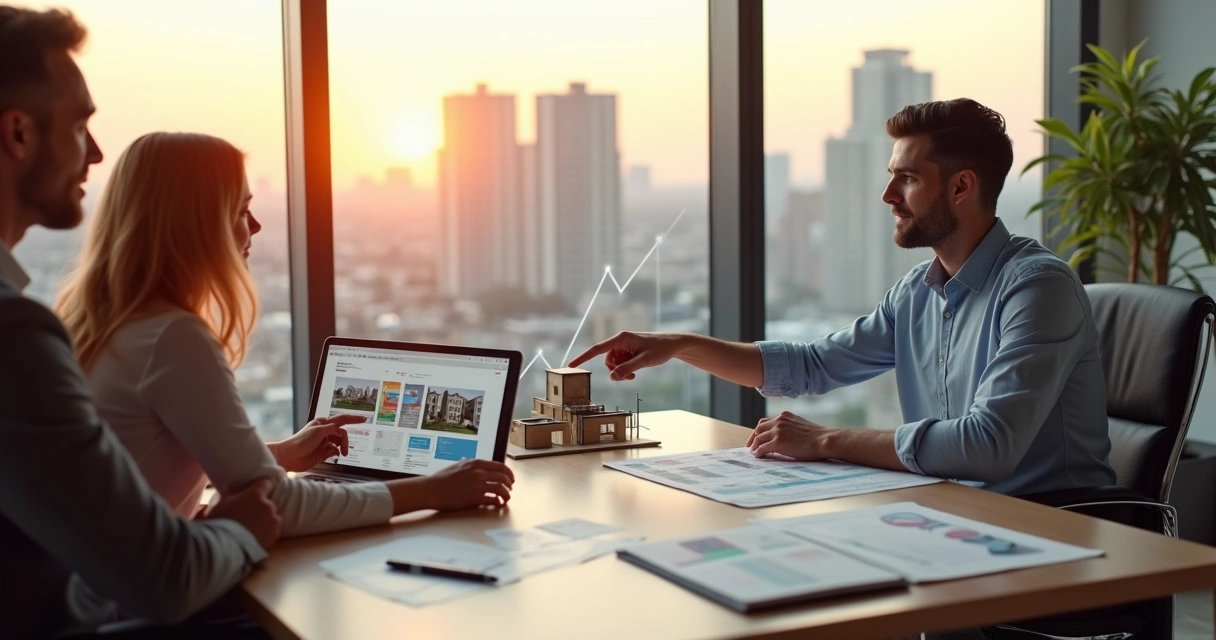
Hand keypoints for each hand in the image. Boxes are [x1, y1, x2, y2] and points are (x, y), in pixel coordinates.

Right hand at [202, 478, 281, 550]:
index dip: (261, 487)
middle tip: (249, 514)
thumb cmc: (219, 522)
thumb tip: (235, 492)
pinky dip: (268, 531)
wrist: (225, 546)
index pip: (266, 483)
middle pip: (268, 502)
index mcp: (255, 494)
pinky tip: (257, 536)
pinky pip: (274, 529)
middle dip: (260, 506)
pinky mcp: (275, 533)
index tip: (257, 491)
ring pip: (272, 516)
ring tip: (253, 528)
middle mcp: (267, 505)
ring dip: (265, 519)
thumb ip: (232, 495)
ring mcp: (273, 519)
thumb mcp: (221, 502)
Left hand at [272, 414, 359, 471]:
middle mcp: (324, 432)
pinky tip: (335, 456)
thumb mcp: (318, 431)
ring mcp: (324, 442)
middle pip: (342, 433)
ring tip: (341, 454)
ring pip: (339, 443)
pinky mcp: (323, 453)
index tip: (364, 419)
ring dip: (342, 447)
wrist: (289, 457)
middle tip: (346, 450)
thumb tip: (341, 428)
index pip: (342, 419)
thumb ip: (332, 428)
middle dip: (346, 440)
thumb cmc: (301, 442)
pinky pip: (335, 451)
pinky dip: (337, 453)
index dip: (353, 419)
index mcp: (323, 423)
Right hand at [419, 459, 514, 510]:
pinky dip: (497, 502)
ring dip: (506, 494)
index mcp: (476, 463)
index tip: (510, 479)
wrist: (431, 489)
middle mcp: (478, 472)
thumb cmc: (442, 479)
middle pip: (503, 477)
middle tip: (510, 489)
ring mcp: (477, 485)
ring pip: (501, 488)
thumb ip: (473, 467)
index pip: (500, 466)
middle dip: (509, 484)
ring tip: (505, 498)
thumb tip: (485, 470)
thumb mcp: (459, 465)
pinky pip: (492, 499)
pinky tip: (497, 503)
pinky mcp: (474, 497)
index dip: (508, 473)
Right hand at [568, 331, 685, 380]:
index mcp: (621, 338)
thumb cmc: (660, 349)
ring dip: (621, 372)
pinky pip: (620, 364)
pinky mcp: (627, 352)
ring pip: (613, 364)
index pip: (597, 349)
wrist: (673, 345)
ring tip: (635, 373)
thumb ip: (627, 369)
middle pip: (607, 360)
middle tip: (631, 376)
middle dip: (615, 371)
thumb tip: (612, 378)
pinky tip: (636, 371)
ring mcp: (623, 347)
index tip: (571, 365)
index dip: (583, 357)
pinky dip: (625, 370)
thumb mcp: (644, 361)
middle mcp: (619, 341)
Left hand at [747, 411, 833, 460]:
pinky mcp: (778, 442)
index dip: (758, 431)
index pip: (765, 422)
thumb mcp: (800, 425)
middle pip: (758, 429)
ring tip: (754, 453)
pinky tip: (759, 456)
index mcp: (784, 416)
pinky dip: (758, 452)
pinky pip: (762, 448)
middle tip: (750, 447)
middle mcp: (779, 421)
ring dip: (754, 446)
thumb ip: (789, 427)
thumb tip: (782, 437)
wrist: (824, 440)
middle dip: (752, 438)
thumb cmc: (817, 436)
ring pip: (758, 438)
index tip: (755, 438)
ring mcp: (777, 431)